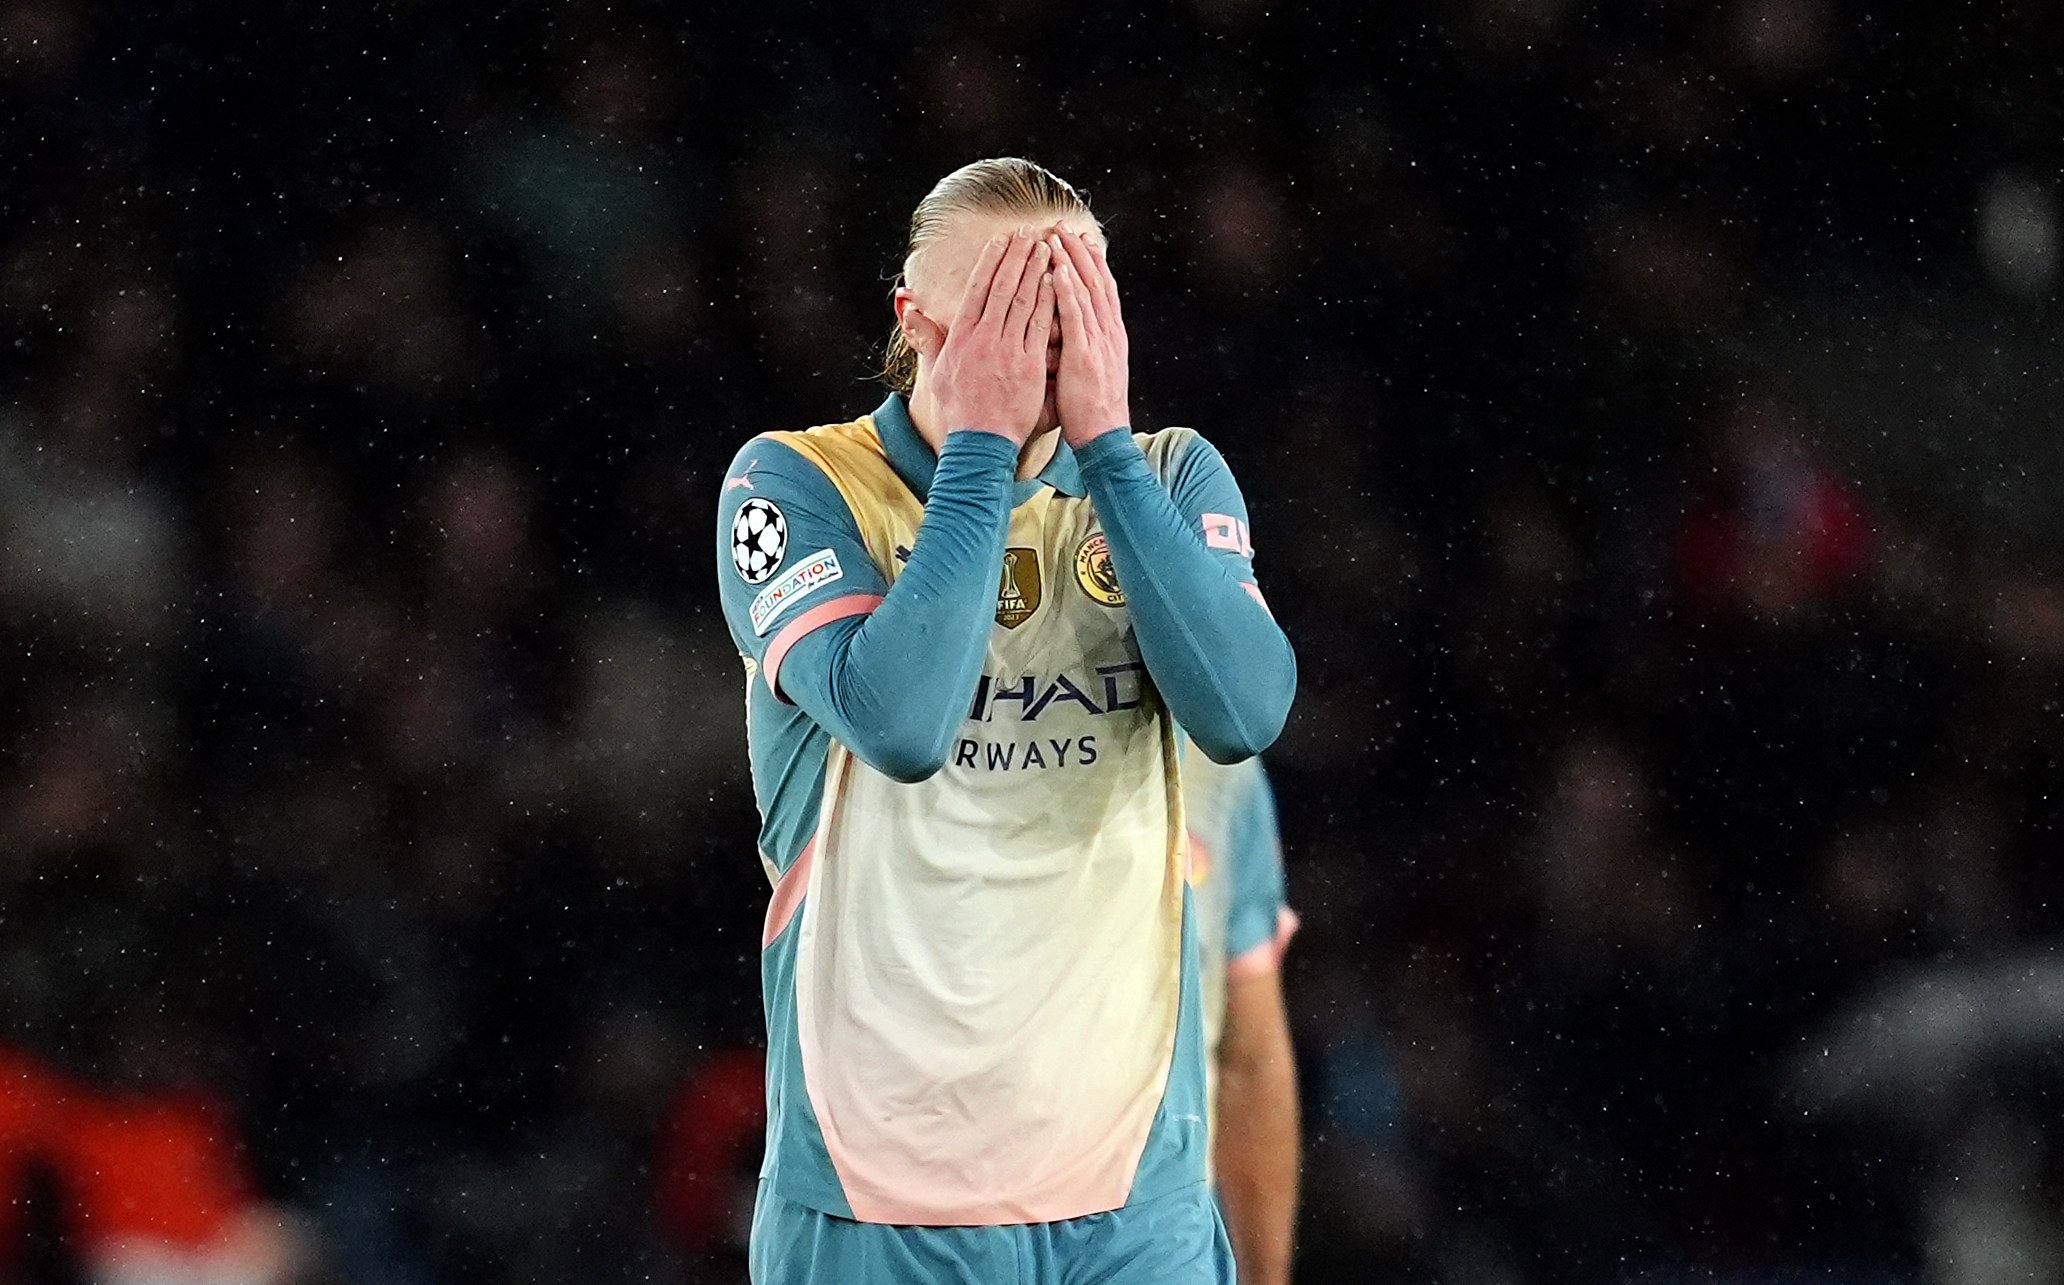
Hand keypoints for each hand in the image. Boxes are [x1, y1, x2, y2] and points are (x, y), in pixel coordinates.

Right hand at [905, 232, 1054, 446]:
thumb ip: (927, 335)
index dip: (991, 261)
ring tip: (1045, 247)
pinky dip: (1047, 300)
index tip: (1002, 240)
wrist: (980, 441)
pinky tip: (1056, 280)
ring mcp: (1007, 351)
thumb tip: (907, 306)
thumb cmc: (959, 408)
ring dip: (1034, 270)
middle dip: (1015, 256)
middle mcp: (983, 339)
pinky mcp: (1028, 365)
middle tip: (1028, 232)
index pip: (977, 289)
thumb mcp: (936, 370)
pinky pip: (1039, 326)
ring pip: (1022, 301)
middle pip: (1001, 287)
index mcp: (961, 337)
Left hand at [1050, 229, 1130, 446]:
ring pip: (1087, 292)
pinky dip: (1069, 291)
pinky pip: (1076, 317)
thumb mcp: (1090, 372)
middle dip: (1080, 252)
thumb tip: (1068, 334)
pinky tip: (1059, 270)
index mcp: (1110, 336)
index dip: (1091, 262)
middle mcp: (1108, 333)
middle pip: (1096, 282)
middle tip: (1063, 226)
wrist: (1103, 438)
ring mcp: (1099, 343)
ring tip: (1056, 236)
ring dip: (1072, 261)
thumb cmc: (1090, 411)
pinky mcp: (1085, 355)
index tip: (1078, 240)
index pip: (1102, 290)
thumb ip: (1082, 348)